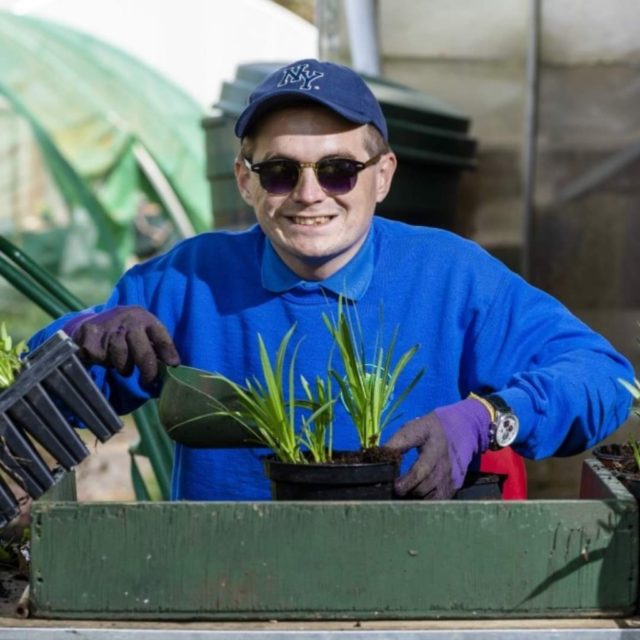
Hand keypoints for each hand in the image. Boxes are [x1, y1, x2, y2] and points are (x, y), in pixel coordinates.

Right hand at [64, 305, 179, 384]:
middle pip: (143, 352)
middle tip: (148, 381)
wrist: (95, 319)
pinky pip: (100, 357)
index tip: (173, 365)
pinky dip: (103, 361)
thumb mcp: (143, 331)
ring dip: (123, 367)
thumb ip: (155, 346)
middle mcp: (129, 320)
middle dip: (148, 371)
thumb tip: (171, 367)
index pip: (161, 337)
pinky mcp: (90, 333)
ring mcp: (109, 326)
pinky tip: (104, 355)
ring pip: (121, 358)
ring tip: (122, 364)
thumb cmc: (127, 331)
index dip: (168, 353)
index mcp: (145, 318)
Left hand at [383, 398, 490, 498]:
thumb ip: (398, 442)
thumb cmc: (432, 429)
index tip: (394, 485)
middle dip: (408, 490)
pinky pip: (440, 500)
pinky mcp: (455, 485)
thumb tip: (379, 454)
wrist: (463, 428)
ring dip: (416, 497)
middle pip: (424, 487)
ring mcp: (452, 477)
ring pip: (432, 497)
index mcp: (434, 450)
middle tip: (395, 488)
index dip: (406, 482)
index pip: (420, 471)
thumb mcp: (415, 428)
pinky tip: (418, 495)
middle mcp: (445, 466)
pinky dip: (428, 501)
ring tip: (406, 492)